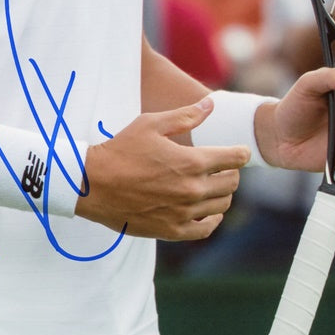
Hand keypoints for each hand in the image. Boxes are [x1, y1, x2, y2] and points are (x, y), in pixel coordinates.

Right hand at [76, 98, 248, 240]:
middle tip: (223, 165)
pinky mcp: (171, 230)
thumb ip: (185, 116)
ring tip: (214, 184)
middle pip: (231, 183)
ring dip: (223, 193)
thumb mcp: (151, 124)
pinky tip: (209, 210)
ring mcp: (182, 213)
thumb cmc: (121, 149)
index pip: (234, 159)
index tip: (241, 150)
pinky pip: (205, 229)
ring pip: (222, 205)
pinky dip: (212, 218)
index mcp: (191, 162)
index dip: (241, 152)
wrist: (93, 184)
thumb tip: (211, 105)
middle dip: (232, 171)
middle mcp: (192, 190)